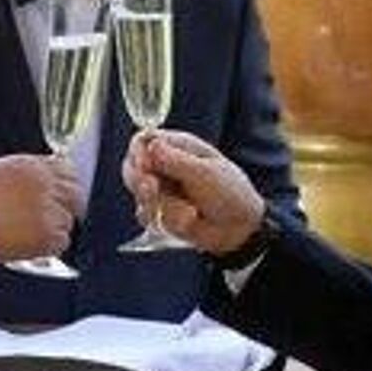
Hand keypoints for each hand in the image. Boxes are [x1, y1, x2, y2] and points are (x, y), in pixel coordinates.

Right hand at [0, 153, 83, 264]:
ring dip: (54, 229)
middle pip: (75, 195)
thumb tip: (49, 183)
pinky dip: (49, 247)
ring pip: (68, 221)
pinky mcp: (47, 234)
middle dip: (70, 207)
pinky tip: (28, 244)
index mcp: (31, 166)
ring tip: (26, 233)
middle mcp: (43, 184)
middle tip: (56, 220)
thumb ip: (27, 175)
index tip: (64, 195)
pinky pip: (62, 242)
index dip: (66, 185)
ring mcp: (47, 209)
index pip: (67, 169)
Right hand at [122, 130, 263, 254]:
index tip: (144, 167)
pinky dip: (164, 221)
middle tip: (152, 190)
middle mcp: (165, 165)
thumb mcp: (205, 174)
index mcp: (178, 147)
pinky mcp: (159, 212)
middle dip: (140, 181)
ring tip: (189, 213)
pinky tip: (187, 222)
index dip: (138, 153)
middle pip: (132, 166)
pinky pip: (145, 215)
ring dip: (162, 206)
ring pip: (138, 194)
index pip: (143, 141)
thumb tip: (150, 144)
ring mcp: (161, 189)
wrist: (239, 230)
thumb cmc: (229, 194)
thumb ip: (175, 161)